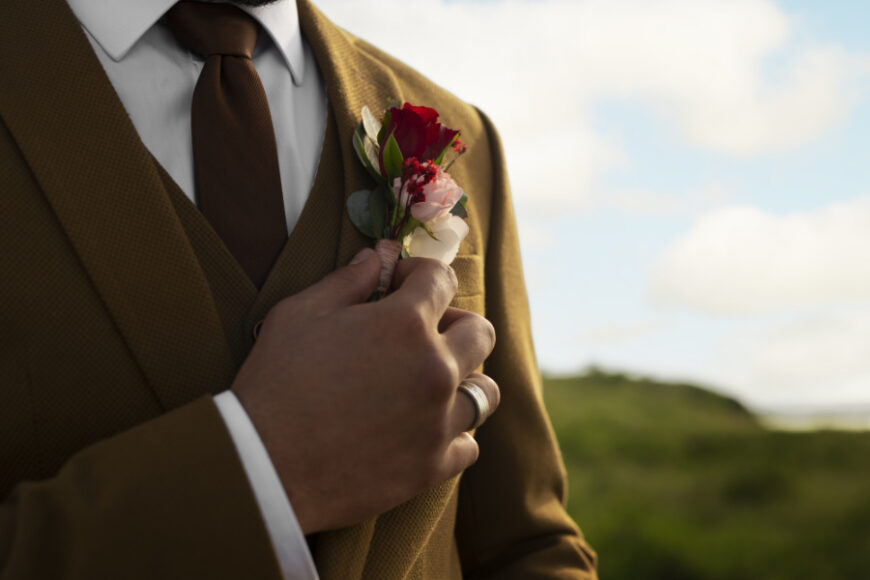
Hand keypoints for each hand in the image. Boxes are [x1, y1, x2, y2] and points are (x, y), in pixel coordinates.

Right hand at [230, 248, 498, 533]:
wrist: (263, 467)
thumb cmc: (275, 383)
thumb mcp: (300, 314)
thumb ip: (347, 280)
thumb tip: (378, 257)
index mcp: (405, 323)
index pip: (440, 279)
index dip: (418, 273)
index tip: (399, 284)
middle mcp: (435, 368)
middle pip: (480, 332)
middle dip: (455, 321)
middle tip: (422, 332)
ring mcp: (439, 421)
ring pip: (485, 391)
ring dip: (464, 379)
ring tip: (431, 383)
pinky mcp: (433, 465)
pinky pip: (468, 445)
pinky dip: (453, 434)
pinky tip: (424, 428)